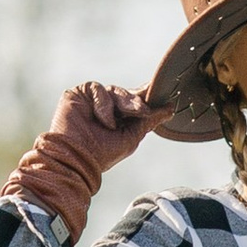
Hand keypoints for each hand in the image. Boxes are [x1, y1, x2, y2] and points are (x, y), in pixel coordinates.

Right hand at [2, 82, 153, 234]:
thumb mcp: (131, 137)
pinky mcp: (78, 95)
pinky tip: (102, 121)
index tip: (164, 93)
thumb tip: (170, 109)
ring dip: (123, 104)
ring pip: (115, 90)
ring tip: (120, 121)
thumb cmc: (102, 154)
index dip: (148, 97)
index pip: (135, 102)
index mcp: (118, 118)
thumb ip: (148, 121)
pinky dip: (103, 105)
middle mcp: (105, 108)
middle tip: (143, 111)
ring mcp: (91, 101)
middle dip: (137, 103)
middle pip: (127, 94)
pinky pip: (97, 89)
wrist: (76, 158)